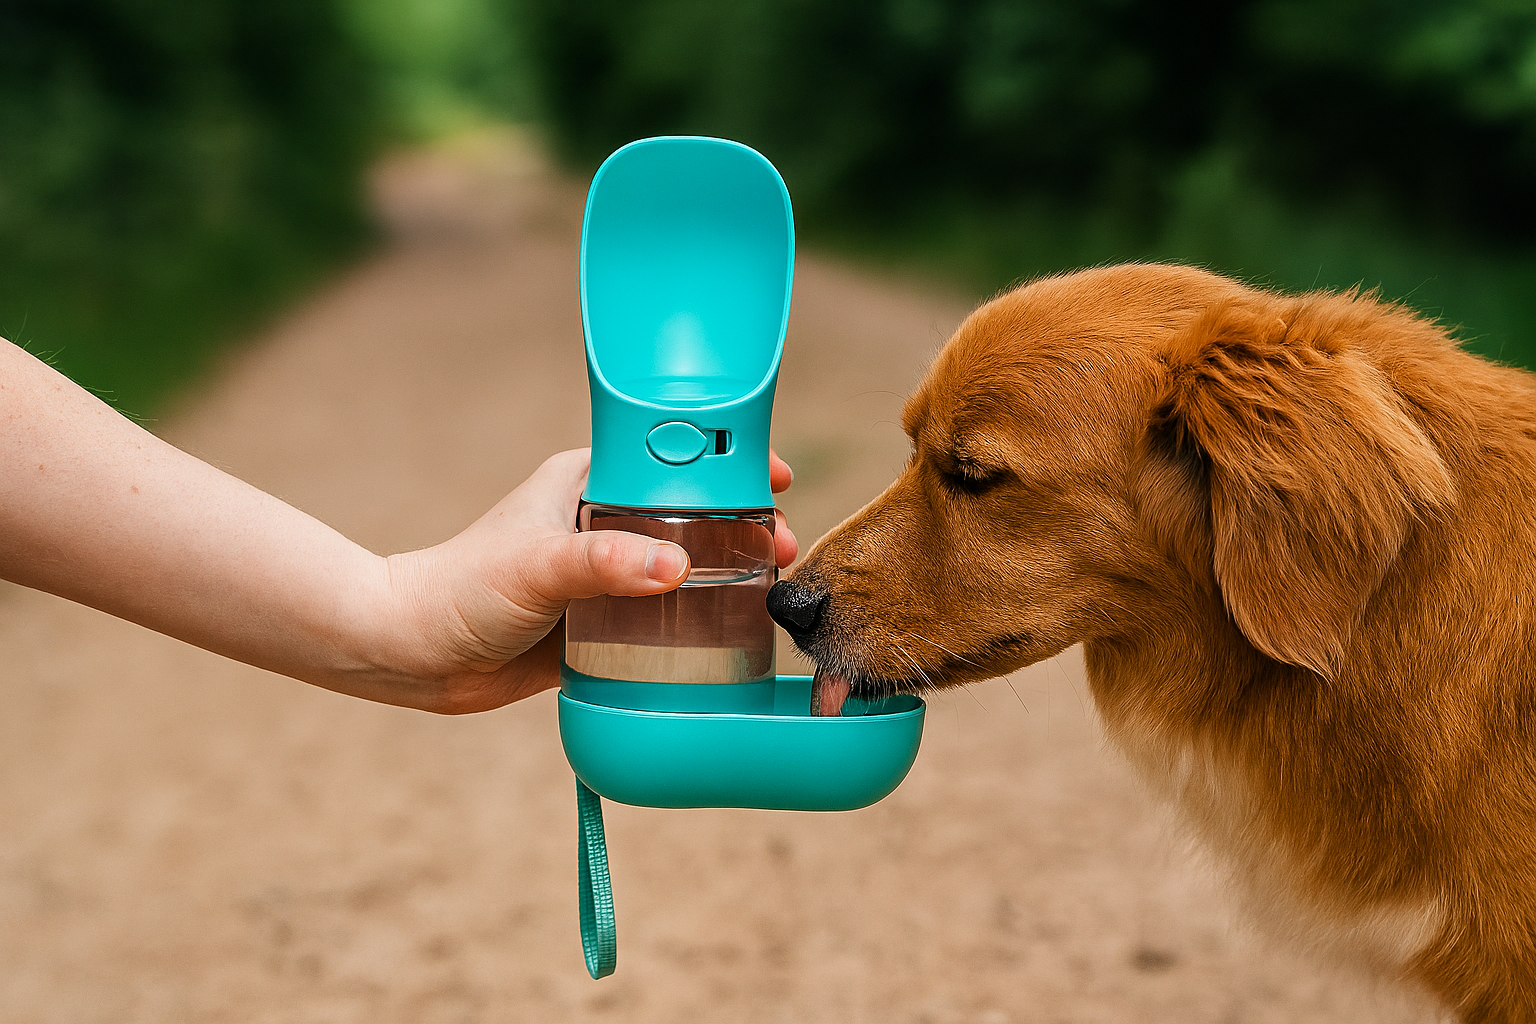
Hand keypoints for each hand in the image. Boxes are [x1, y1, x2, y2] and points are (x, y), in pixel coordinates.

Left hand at [377, 448, 797, 712]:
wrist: (413, 654)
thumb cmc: (460, 591)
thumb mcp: (537, 567)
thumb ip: (603, 563)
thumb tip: (676, 569)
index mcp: (587, 483)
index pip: (671, 458)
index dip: (726, 463)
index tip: (773, 477)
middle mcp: (601, 524)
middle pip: (689, 515)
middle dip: (740, 526)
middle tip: (781, 548)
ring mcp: (604, 575)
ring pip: (681, 567)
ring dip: (724, 576)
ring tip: (768, 591)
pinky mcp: (601, 623)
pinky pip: (662, 618)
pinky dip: (696, 622)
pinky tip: (728, 635)